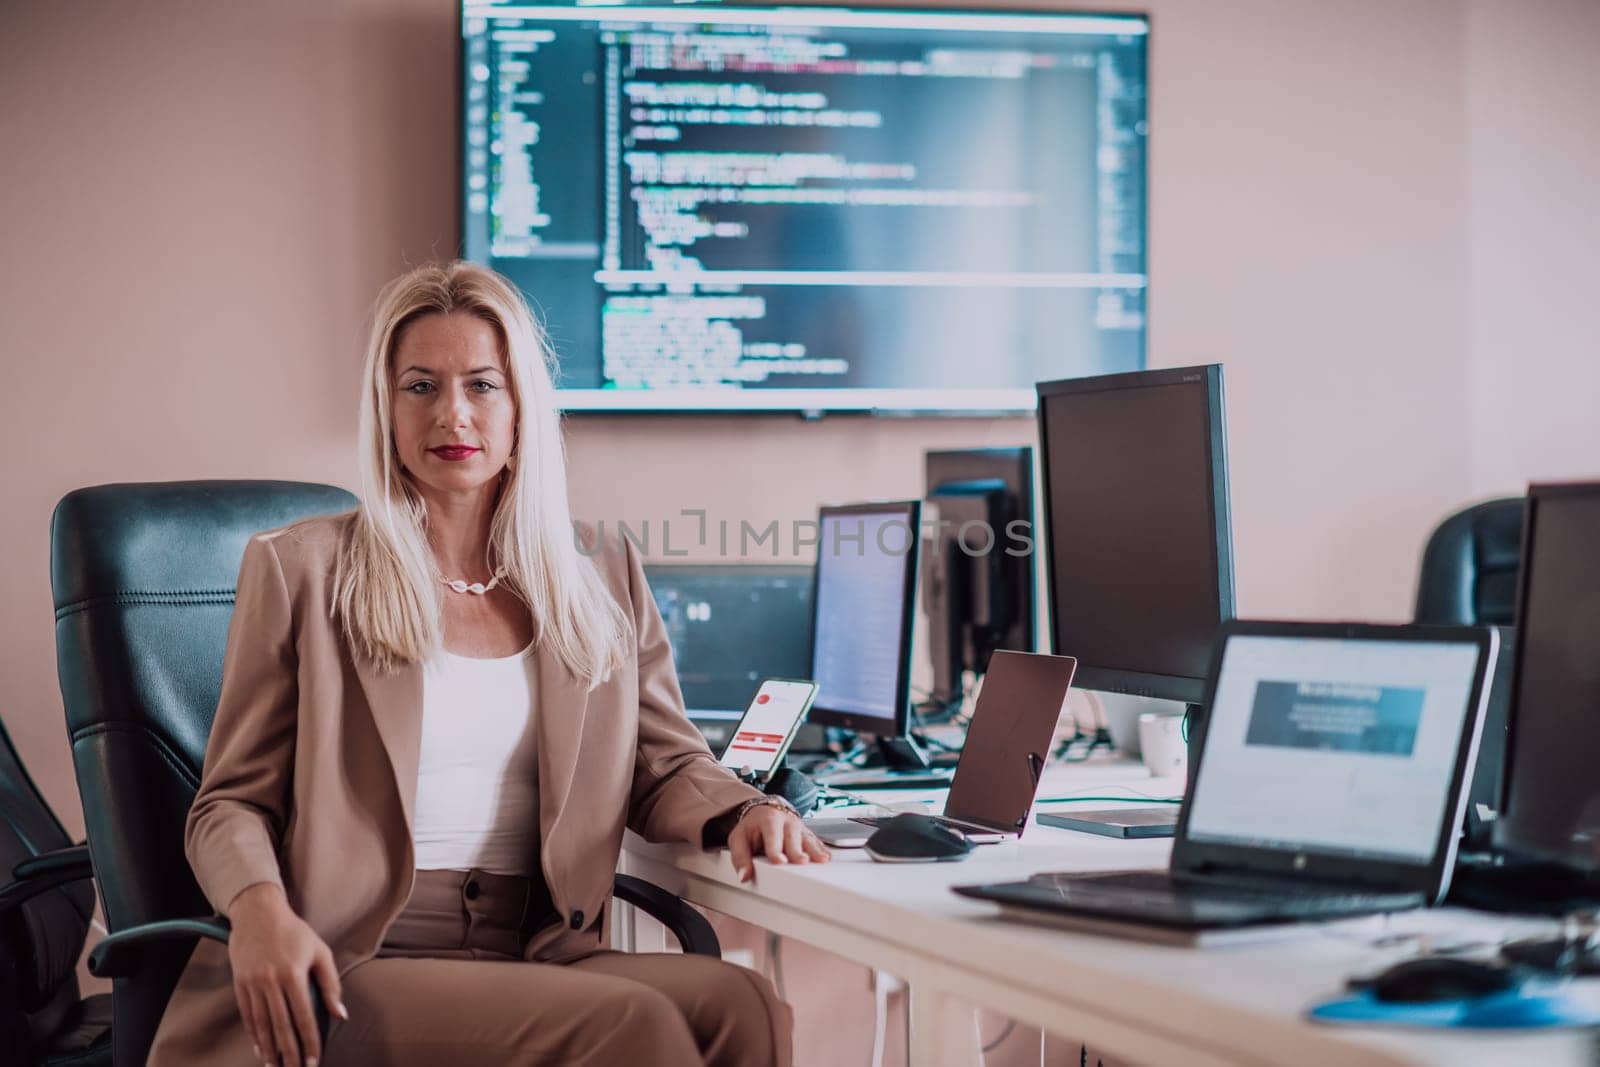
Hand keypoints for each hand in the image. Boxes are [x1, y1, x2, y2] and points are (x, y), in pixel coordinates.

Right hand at [226, 883, 347, 1066]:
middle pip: (281, 1026)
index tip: (314, 1060)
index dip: (310, 1042)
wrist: (258, 914)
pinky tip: (259, 1048)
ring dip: (269, 1049)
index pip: (304, 1017)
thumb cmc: (295, 932)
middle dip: (290, 1053)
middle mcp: (271, 982)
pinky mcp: (240, 984)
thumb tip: (340, 1014)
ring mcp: (253, 984)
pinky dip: (254, 1034)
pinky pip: (247, 1015)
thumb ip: (331, 984)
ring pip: (262, 1024)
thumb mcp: (320, 951)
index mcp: (294, 974)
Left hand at [727, 803, 830, 882]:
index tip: (779, 861)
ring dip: (815, 849)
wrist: (764, 812)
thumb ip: (740, 858)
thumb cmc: (751, 828)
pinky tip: (826, 857)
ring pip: (808, 838)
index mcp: (768, 819)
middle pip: (793, 836)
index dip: (775, 848)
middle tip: (801, 861)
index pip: (772, 834)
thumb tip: (744, 876)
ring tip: (821, 859)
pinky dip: (821, 849)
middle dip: (797, 850)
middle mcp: (786, 821)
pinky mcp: (807, 833)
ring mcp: (799, 826)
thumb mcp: (739, 839)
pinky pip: (815, 840)